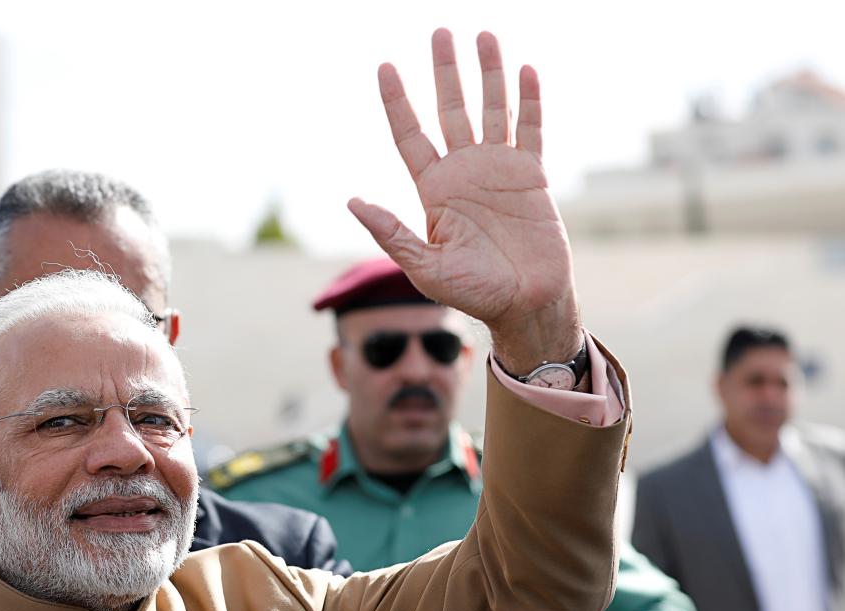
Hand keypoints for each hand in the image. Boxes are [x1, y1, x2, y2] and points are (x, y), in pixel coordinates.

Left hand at [350, 29, 580, 373]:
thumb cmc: (472, 293)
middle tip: (439, 32)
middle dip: (444, 72)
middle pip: (450, 109)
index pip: (410, 135)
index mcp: (433, 190)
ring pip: (491, 109)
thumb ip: (392, 233)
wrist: (525, 304)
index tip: (384, 67)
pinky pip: (530, 129)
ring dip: (488, 73)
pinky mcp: (532, 175)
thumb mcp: (424, 267)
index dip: (397, 102)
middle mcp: (464, 172)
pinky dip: (529, 100)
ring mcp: (499, 170)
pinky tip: (524, 69)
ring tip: (482, 35)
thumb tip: (353, 201)